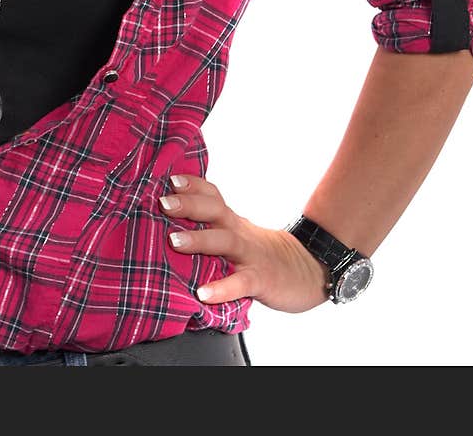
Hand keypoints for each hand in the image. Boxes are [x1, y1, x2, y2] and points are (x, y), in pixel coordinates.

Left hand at [157, 173, 328, 312]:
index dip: (193, 185)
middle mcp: (240, 232)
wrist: (309, 269)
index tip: (169, 179)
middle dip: (188, 204)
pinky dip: (222, 288)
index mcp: (232, 221)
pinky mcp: (262, 280)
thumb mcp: (239, 235)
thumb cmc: (263, 254)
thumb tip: (171, 226)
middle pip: (215, 210)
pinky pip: (241, 283)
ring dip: (199, 240)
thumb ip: (213, 229)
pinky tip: (204, 293)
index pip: (213, 195)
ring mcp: (251, 255)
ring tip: (173, 241)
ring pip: (226, 241)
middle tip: (162, 203)